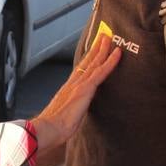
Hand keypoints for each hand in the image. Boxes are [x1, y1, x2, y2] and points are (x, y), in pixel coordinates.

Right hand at [31, 34, 120, 152]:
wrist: (48, 129)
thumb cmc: (52, 128)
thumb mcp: (62, 117)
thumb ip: (68, 112)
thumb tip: (70, 117)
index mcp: (67, 90)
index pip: (80, 71)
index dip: (86, 60)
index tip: (92, 51)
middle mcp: (73, 83)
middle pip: (86, 62)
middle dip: (94, 49)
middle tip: (102, 37)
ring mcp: (79, 84)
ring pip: (94, 63)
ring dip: (103, 49)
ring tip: (109, 38)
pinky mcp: (86, 88)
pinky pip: (101, 72)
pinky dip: (110, 61)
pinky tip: (117, 53)